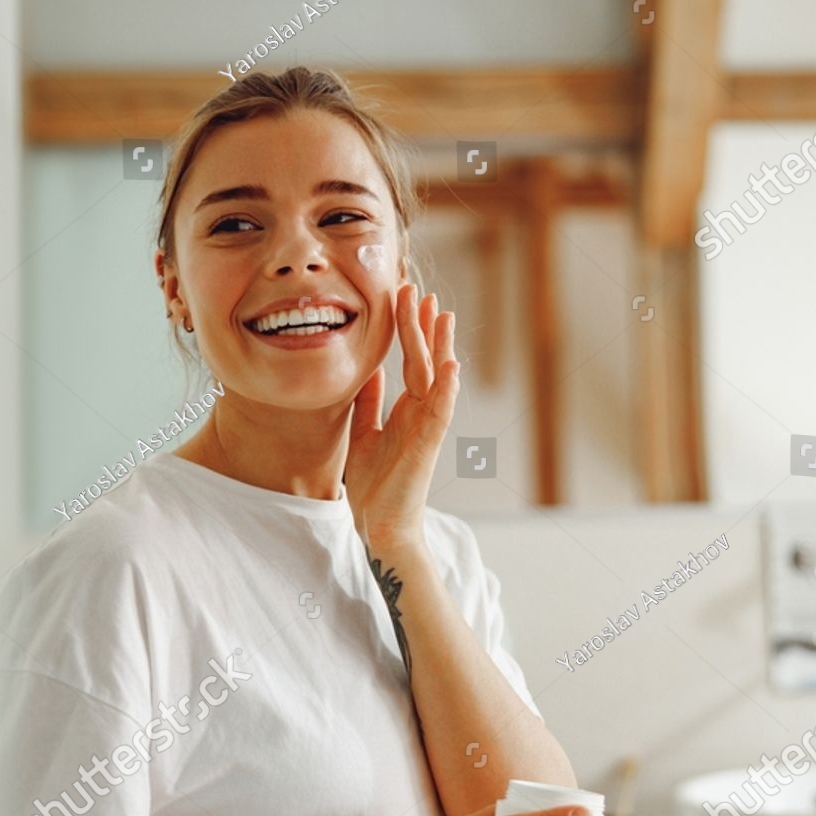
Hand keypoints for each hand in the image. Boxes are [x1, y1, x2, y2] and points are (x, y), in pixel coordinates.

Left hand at [344, 283, 458, 549]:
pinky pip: (440, 412)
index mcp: (405, 409)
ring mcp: (427, 428)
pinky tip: (451, 365)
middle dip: (423, 326)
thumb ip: (368, 402)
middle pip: (424, 360)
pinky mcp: (428, 446)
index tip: (407, 297)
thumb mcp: (363, 432)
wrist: (379, 525)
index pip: (410, 360)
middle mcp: (420, 413)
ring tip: (443, 315)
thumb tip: (370, 369)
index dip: (409, 329)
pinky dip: (446, 388)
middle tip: (421, 291)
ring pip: (435, 378)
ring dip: (439, 346)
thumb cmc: (375, 484)